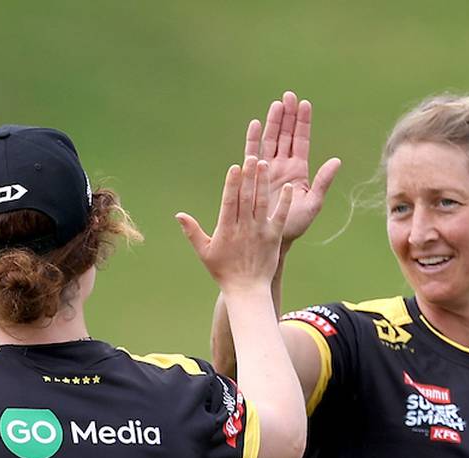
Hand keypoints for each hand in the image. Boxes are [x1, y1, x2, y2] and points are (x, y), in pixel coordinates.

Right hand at [177, 157, 293, 292]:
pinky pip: (280, 217)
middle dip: (249, 176)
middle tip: (252, 157)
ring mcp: (260, 232)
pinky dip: (285, 203)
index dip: (232, 183)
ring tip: (265, 164)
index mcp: (226, 229)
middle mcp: (244, 228)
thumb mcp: (204, 252)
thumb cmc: (224, 272)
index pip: (229, 201)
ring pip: (262, 203)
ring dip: (263, 183)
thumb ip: (192, 232)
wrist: (247, 290)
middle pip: (246, 197)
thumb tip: (178, 215)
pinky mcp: (274, 237)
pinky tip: (289, 188)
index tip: (234, 167)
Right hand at [245, 90, 340, 243]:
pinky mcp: (254, 175)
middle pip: (285, 135)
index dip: (303, 123)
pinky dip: (253, 139)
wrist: (274, 238)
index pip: (301, 141)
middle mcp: (283, 166)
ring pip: (270, 140)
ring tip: (276, 104)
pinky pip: (252, 153)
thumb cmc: (295, 224)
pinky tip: (255, 124)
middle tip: (289, 95)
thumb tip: (336, 161)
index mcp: (298, 170)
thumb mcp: (314, 203)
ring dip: (273, 122)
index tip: (305, 104)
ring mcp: (267, 169)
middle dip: (288, 115)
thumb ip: (323, 181)